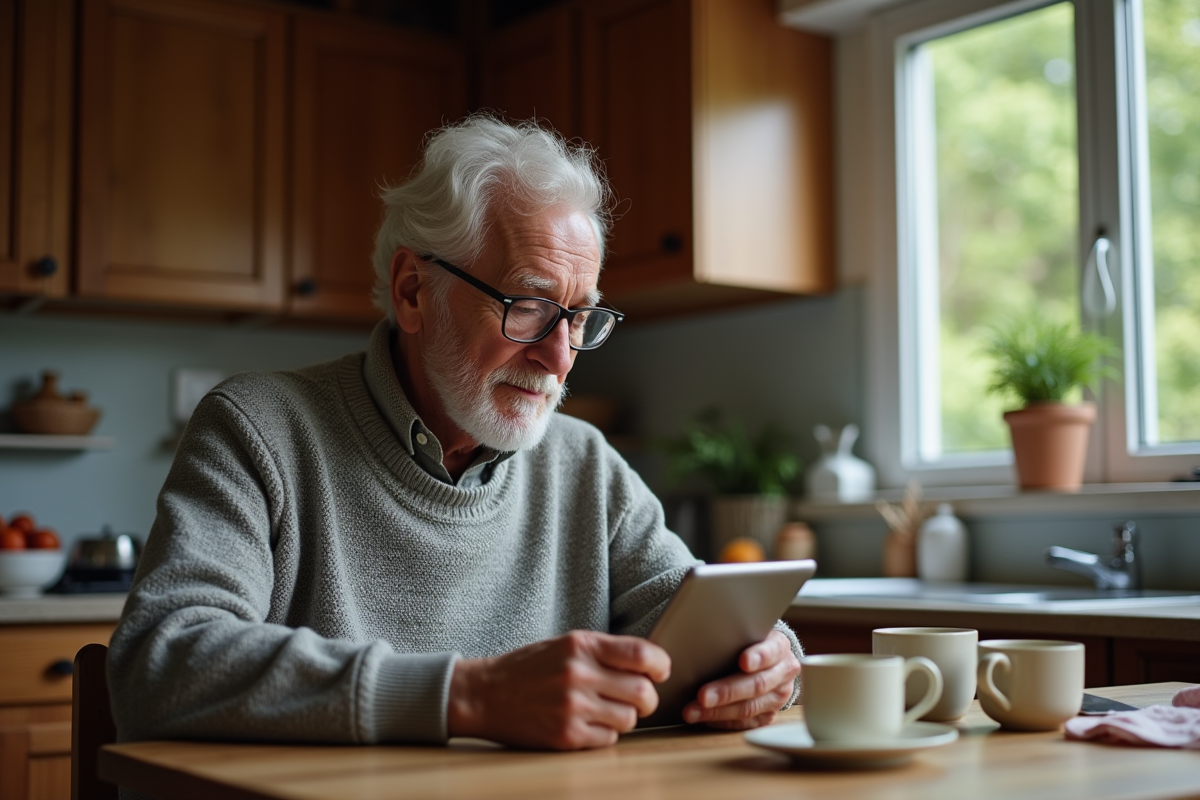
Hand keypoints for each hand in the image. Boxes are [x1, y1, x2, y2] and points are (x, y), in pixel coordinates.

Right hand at [447, 631, 669, 749]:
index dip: (660, 664)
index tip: (660, 671)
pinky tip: (589, 724)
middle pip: (642, 692)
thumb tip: (650, 663)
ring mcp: (573, 707)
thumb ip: (604, 652)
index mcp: (581, 645)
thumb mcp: (565, 645)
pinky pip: (608, 739)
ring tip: (607, 711)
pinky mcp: (566, 736)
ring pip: (629, 719)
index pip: (641, 653)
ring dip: (625, 718)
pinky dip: (605, 734)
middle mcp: (578, 674)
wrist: (484, 694)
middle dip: (647, 698)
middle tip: (638, 698)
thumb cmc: (528, 668)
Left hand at [681, 630, 798, 730]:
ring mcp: (778, 697)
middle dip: (727, 691)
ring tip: (693, 711)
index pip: (772, 651)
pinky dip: (722, 721)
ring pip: (749, 708)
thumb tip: (701, 639)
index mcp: (780, 647)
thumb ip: (734, 636)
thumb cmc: (750, 642)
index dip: (759, 657)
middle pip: (757, 684)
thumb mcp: (747, 632)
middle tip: (703, 696)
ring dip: (718, 711)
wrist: (770, 659)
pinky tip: (704, 718)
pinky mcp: (769, 715)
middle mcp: (783, 673)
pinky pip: (745, 723)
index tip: (743, 661)